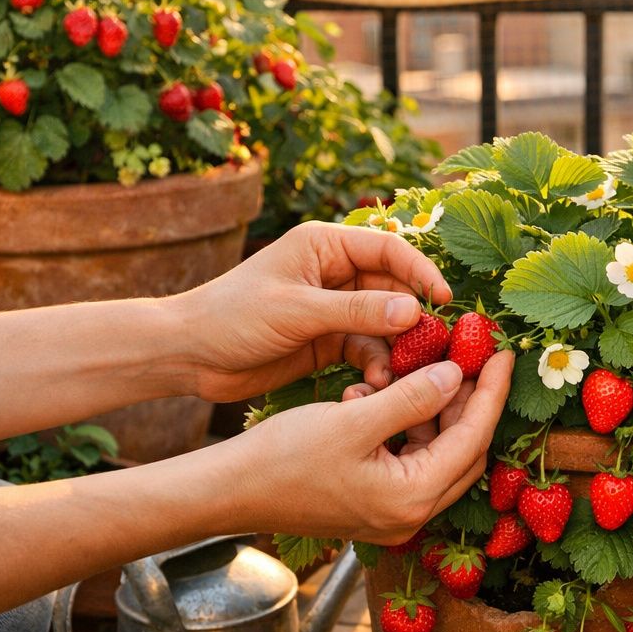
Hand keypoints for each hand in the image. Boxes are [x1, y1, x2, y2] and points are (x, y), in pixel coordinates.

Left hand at [170, 221, 452, 401]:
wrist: (187, 356)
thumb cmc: (232, 317)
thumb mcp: (297, 311)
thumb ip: (357, 311)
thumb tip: (414, 311)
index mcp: (326, 246)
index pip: (390, 249)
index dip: (421, 272)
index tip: (445, 301)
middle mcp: (335, 272)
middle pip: (394, 288)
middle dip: (415, 317)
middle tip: (438, 346)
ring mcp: (333, 308)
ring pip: (384, 324)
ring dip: (396, 348)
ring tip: (401, 374)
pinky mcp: (327, 341)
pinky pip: (366, 350)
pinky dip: (375, 366)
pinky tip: (376, 385)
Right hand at [228, 352, 513, 541]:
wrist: (229, 492)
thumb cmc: (284, 457)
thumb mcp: (355, 419)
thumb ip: (412, 397)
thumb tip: (457, 374)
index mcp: (411, 498)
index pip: (473, 438)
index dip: (491, 392)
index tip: (503, 353)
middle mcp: (409, 515)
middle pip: (464, 451)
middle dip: (471, 401)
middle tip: (475, 356)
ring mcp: (391, 514)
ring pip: (436, 454)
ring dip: (435, 411)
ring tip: (426, 366)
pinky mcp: (372, 505)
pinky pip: (407, 461)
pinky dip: (405, 427)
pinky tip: (378, 394)